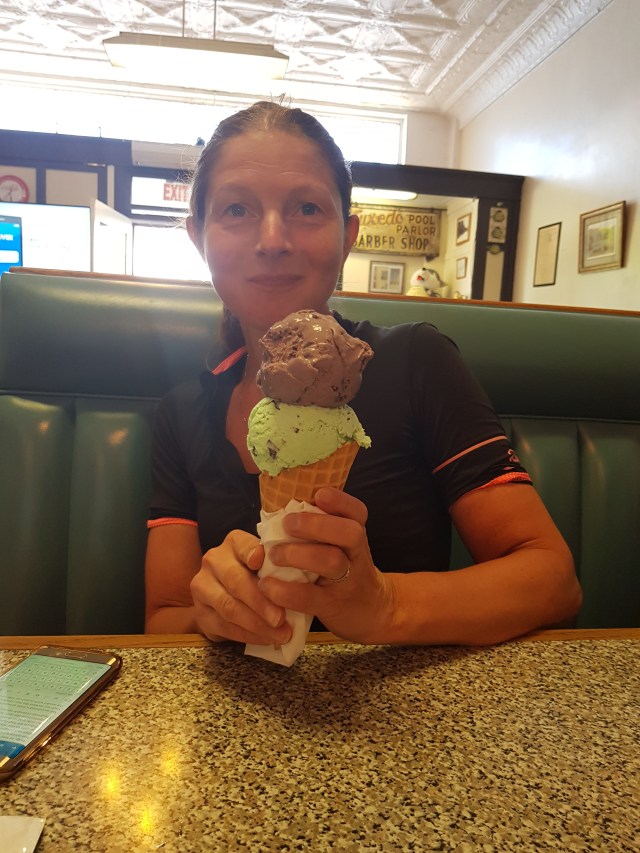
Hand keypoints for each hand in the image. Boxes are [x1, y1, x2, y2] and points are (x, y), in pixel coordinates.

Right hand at [191, 530, 291, 645]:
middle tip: (281, 618)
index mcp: (233, 542)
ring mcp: (202, 586)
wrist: (225, 597)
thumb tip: (302, 579)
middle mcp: (214, 560)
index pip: (243, 545)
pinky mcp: (200, 613)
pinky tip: (266, 639)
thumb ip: (278, 567)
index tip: (262, 563)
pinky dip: (248, 635)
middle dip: (260, 602)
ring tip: (280, 634)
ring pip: (229, 607)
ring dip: (256, 624)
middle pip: (236, 580)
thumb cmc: (256, 577)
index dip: (252, 553)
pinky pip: (224, 627)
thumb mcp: (268, 565)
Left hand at [258, 487, 396, 642]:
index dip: (339, 501)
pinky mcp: (333, 605)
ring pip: (331, 561)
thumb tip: (281, 508)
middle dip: (315, 524)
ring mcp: (348, 580)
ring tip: (274, 555)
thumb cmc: (344, 567)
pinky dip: (285, 591)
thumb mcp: (342, 544)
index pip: (357, 512)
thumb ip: (321, 526)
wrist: (370, 609)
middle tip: (287, 524)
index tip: (318, 494)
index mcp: (356, 533)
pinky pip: (310, 597)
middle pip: (348, 533)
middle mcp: (356, 553)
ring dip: (298, 554)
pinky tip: (268, 585)